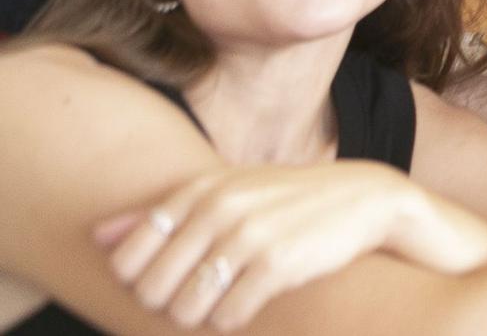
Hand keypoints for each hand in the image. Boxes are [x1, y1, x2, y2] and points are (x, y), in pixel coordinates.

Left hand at [93, 163, 486, 332]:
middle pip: (150, 290)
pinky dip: (231, 323)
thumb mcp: (226, 193)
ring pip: (184, 309)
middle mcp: (221, 209)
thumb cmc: (286, 201)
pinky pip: (226, 318)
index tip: (170, 278)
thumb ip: (159, 213)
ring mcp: (250, 236)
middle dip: (168, 305)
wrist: (366, 200)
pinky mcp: (278, 265)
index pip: (126, 257)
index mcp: (201, 190)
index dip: (140, 282)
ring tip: (221, 304)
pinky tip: (249, 307)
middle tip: (199, 297)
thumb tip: (94, 236)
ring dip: (199, 318)